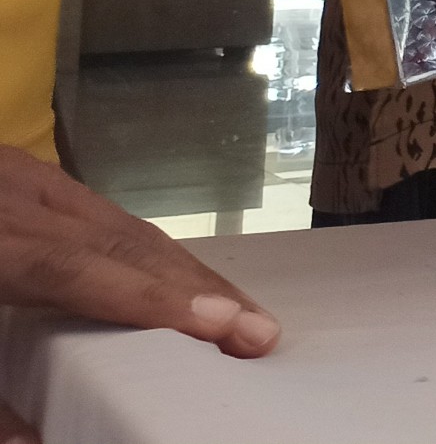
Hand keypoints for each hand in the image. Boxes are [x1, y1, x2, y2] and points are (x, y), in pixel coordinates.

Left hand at [0, 145, 277, 441]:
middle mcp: (7, 194)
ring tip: (236, 315)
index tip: (221, 327)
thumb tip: (37, 441)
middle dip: (196, 289)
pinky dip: (144, 250)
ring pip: (120, 222)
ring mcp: (16, 174)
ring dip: (182, 272)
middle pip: (120, 239)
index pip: (77, 267)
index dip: (151, 298)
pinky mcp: (20, 169)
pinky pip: (100, 212)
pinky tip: (174, 281)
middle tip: (260, 334)